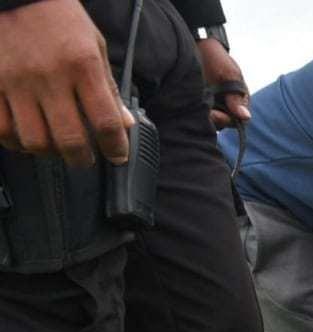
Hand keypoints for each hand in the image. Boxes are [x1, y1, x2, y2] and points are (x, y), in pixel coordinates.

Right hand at [0, 0, 135, 166]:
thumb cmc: (58, 17)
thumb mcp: (94, 45)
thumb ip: (109, 87)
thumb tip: (125, 123)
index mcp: (82, 66)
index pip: (106, 121)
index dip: (116, 147)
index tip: (118, 156)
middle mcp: (50, 77)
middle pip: (70, 139)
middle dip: (83, 159)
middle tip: (86, 159)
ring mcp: (17, 82)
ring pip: (35, 140)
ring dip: (50, 153)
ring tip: (57, 148)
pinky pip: (2, 129)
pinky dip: (16, 142)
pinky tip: (26, 138)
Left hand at [195, 39, 249, 129]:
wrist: (196, 45)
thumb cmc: (217, 58)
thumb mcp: (229, 74)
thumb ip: (236, 96)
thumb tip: (245, 117)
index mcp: (238, 101)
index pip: (235, 120)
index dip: (224, 119)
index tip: (214, 114)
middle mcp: (225, 106)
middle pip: (221, 123)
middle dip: (212, 118)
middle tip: (201, 109)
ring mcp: (211, 105)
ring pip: (209, 120)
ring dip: (201, 115)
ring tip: (193, 103)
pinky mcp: (197, 103)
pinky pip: (196, 114)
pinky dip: (192, 110)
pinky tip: (187, 102)